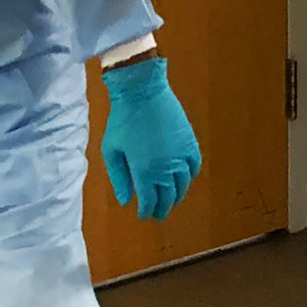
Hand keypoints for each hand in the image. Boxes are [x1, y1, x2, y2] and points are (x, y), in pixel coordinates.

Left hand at [101, 57, 201, 220]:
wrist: (143, 91)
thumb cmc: (122, 120)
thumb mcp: (111, 150)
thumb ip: (119, 178)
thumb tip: (126, 200)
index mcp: (144, 171)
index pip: (150, 202)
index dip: (147, 212)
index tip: (143, 215)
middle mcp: (166, 168)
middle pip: (169, 198)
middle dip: (162, 209)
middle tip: (157, 214)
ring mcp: (180, 155)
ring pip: (183, 185)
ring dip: (177, 196)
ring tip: (170, 200)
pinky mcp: (190, 142)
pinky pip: (194, 166)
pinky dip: (190, 176)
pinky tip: (183, 178)